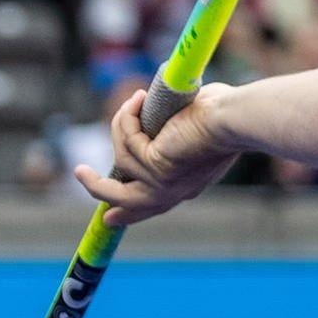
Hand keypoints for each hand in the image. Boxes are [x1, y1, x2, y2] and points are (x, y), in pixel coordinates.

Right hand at [73, 83, 242, 226]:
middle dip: (97, 187)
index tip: (111, 218)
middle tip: (80, 172)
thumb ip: (175, 134)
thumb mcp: (197, 131)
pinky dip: (128, 116)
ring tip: (136, 99)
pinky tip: (140, 99)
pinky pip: (126, 139)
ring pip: (120, 158)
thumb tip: (162, 122)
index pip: (151, 205)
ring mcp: (160, 182)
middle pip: (123, 201)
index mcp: (186, 185)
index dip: (129, 212)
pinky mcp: (153, 164)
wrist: (237, 119)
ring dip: (121, 124)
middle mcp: (172, 190)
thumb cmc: (227, 116)